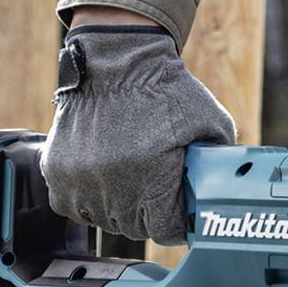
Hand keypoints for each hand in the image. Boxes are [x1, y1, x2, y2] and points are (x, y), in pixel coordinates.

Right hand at [40, 19, 236, 243]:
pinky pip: (71, 204)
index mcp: (151, 180)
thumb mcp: (211, 121)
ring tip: (128, 177)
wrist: (117, 56)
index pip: (165, 230)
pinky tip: (102, 176)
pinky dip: (86, 196)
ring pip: (103, 219)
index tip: (178, 207)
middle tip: (154, 187)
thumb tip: (230, 190)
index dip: (176, 220)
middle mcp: (112, 186)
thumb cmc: (164, 88)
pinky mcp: (56, 170)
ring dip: (116, 206)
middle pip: (134, 227)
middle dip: (148, 212)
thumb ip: (222, 160)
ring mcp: (80, 181)